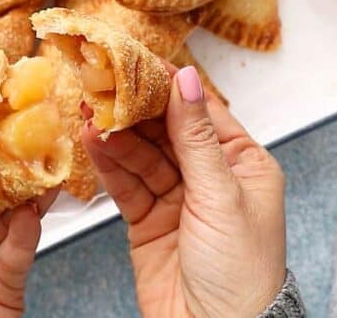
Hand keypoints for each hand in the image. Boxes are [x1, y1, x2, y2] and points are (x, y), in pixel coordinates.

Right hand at [82, 65, 285, 316]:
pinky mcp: (148, 222)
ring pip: (142, 156)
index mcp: (243, 165)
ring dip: (117, 135)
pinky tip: (95, 143)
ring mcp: (177, 200)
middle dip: (136, 109)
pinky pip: (126, 185)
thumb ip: (197, 138)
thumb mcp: (222, 196)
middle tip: (106, 84)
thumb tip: (187, 82)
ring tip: (92, 113)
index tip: (141, 61)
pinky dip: (109, 164)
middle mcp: (211, 179)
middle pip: (168, 131)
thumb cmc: (242, 274)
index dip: (171, 86)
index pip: (203, 112)